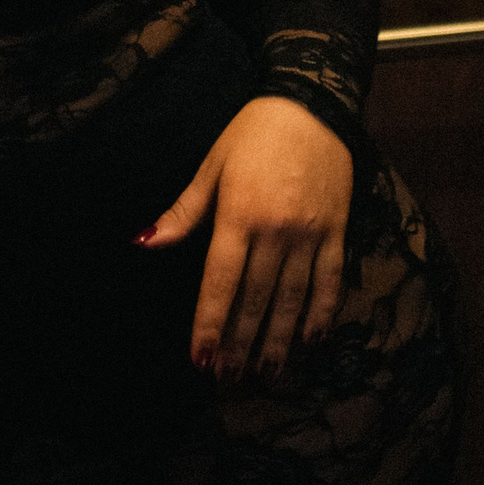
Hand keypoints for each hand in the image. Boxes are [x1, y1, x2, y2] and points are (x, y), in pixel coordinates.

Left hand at [135, 96, 352, 380]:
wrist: (312, 104)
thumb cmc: (253, 134)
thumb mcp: (212, 166)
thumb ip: (184, 211)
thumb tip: (146, 243)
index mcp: (238, 214)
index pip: (220, 280)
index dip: (209, 323)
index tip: (200, 359)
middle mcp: (275, 229)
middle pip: (255, 298)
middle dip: (241, 343)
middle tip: (229, 380)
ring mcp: (309, 232)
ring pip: (293, 297)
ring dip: (279, 339)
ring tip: (268, 374)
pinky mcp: (337, 230)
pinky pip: (330, 280)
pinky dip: (321, 312)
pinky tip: (311, 340)